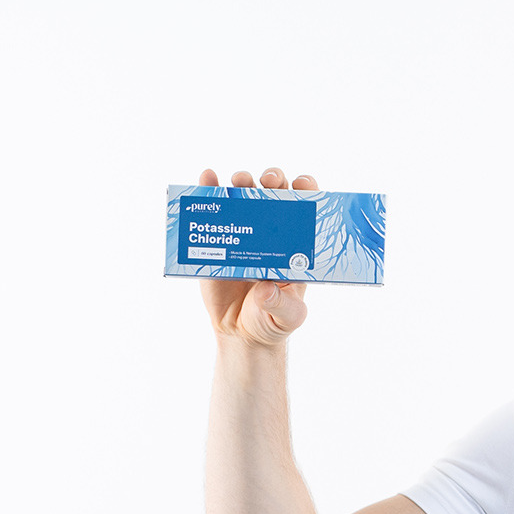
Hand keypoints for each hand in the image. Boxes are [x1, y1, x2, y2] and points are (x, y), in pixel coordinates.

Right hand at [198, 167, 312, 347]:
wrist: (240, 333)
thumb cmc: (273, 321)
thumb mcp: (286, 317)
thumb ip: (280, 305)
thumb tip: (265, 291)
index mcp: (296, 246)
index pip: (306, 209)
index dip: (307, 191)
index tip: (302, 184)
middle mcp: (272, 233)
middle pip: (275, 194)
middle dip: (274, 179)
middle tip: (268, 181)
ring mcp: (244, 234)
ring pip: (245, 196)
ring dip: (243, 181)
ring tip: (239, 181)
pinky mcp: (217, 242)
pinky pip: (213, 211)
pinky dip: (209, 190)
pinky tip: (206, 179)